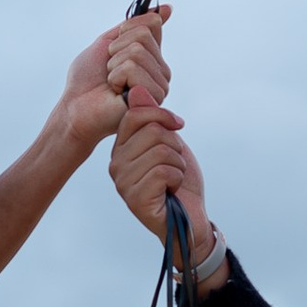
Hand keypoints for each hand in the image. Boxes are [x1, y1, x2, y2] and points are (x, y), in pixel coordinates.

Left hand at [54, 8, 172, 155]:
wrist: (76, 107)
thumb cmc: (88, 79)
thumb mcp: (108, 42)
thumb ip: (135, 25)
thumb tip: (167, 8)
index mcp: (153, 58)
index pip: (152, 24)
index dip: (126, 31)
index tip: (114, 47)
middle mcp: (161, 72)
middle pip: (143, 35)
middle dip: (117, 49)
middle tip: (110, 69)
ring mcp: (159, 85)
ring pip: (137, 52)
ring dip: (114, 65)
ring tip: (112, 83)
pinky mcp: (151, 97)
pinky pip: (132, 69)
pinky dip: (115, 77)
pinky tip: (116, 93)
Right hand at [109, 103, 213, 269]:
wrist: (190, 218)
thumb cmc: (179, 181)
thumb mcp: (169, 143)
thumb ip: (153, 119)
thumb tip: (136, 89)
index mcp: (121, 148)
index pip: (134, 114)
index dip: (161, 114)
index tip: (178, 125)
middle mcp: (116, 164)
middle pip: (152, 131)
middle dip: (175, 145)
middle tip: (175, 164)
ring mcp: (123, 183)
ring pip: (160, 150)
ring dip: (178, 164)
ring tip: (173, 179)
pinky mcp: (135, 200)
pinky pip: (163, 172)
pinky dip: (177, 178)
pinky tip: (172, 191)